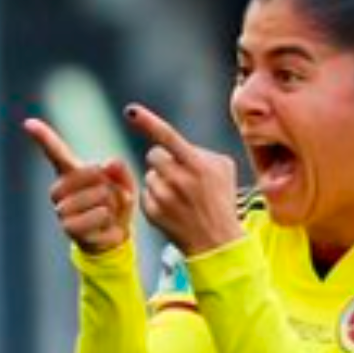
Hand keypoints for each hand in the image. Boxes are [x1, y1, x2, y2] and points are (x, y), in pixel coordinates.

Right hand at [24, 118, 134, 253]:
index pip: (55, 151)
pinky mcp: (68, 229)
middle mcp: (59, 189)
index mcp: (70, 172)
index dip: (43, 136)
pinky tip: (104, 226)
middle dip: (111, 186)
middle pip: (92, 173)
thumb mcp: (123, 183)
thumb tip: (111, 163)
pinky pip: (100, 215)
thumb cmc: (114, 203)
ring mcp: (61, 210)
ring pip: (99, 196)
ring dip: (112, 204)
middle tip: (109, 199)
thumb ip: (119, 171)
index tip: (29, 123)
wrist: (112, 236)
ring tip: (107, 213)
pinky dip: (110, 221)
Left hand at [124, 103, 242, 255]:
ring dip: (161, 181)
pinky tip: (173, 208)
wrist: (217, 241)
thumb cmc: (221, 199)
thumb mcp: (223, 169)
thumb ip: (199, 151)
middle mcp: (179, 180)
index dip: (148, 121)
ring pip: (149, 175)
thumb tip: (175, 146)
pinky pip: (145, 194)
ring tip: (180, 197)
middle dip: (164, 160)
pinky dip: (156, 198)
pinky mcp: (152, 213)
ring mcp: (164, 198)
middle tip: (179, 175)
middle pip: (154, 155)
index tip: (130, 111)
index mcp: (197, 165)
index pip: (168, 136)